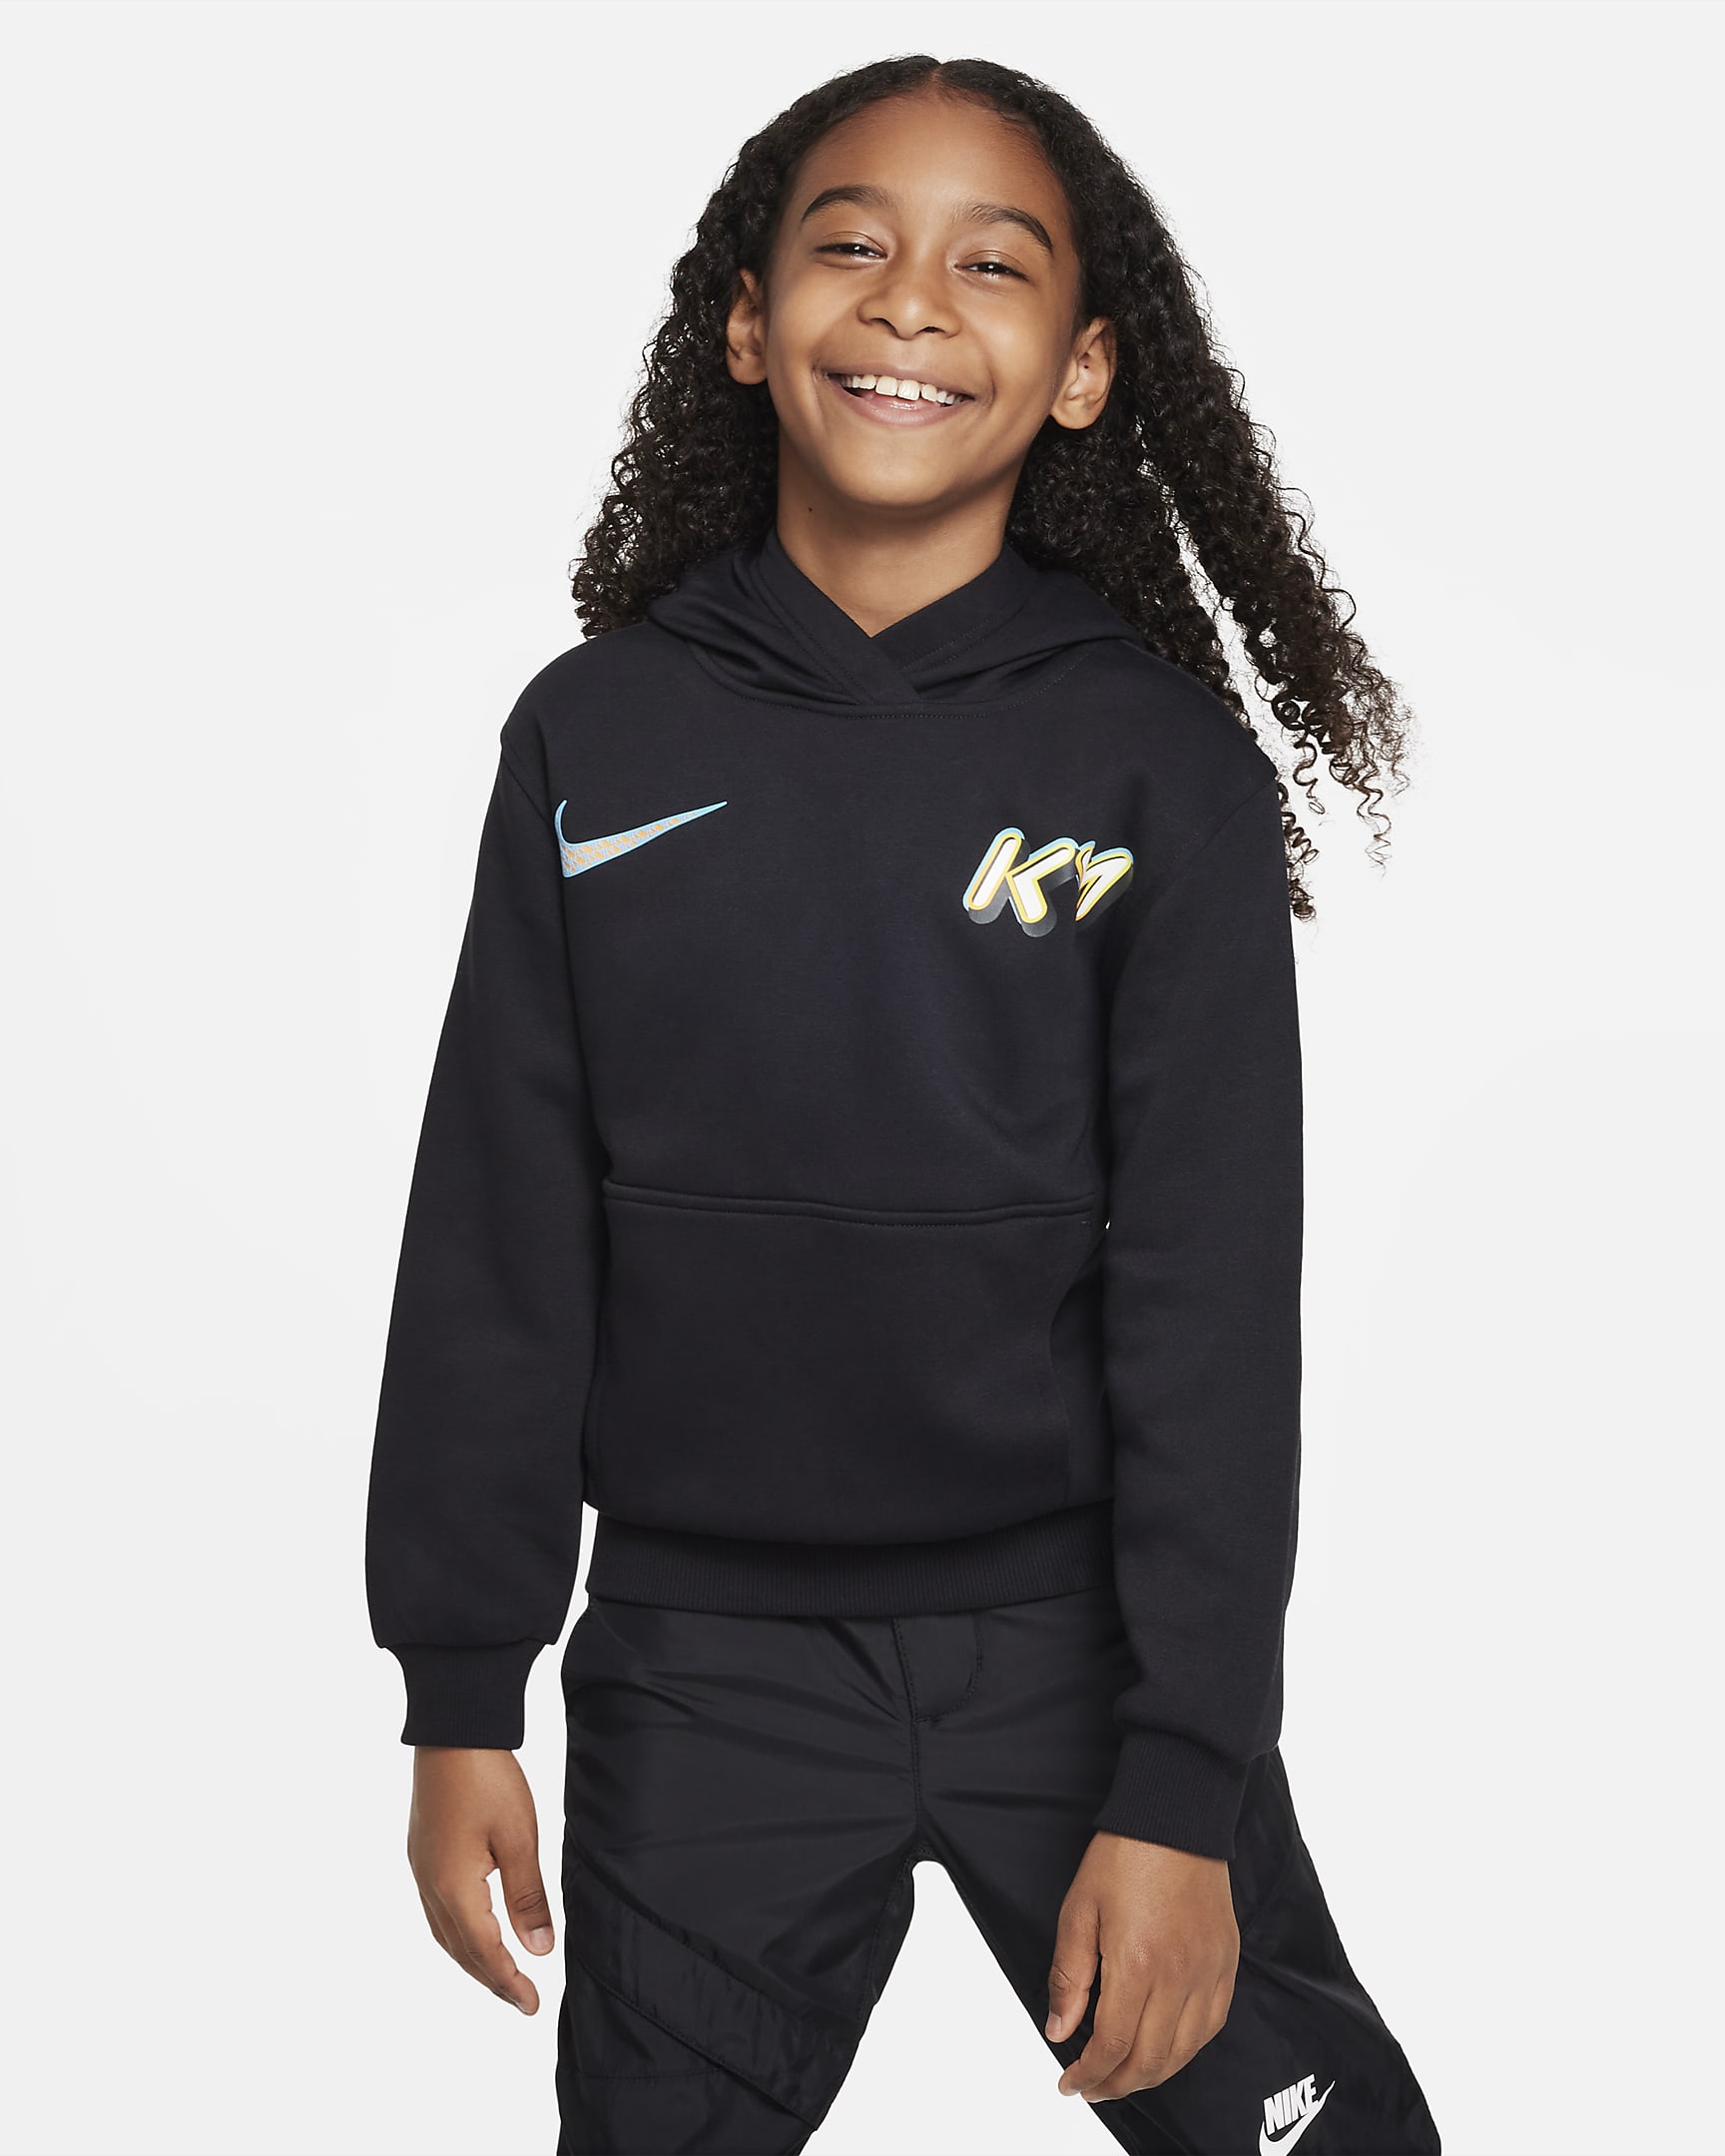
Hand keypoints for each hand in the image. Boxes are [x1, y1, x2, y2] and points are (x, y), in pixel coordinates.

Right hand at [406, 1746, 557, 2013]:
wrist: (451, 1729)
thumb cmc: (487, 1778)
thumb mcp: (519, 1838)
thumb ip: (527, 1897)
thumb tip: (539, 1949)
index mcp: (454, 1887)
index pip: (484, 1951)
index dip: (509, 1982)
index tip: (532, 2005)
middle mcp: (429, 1885)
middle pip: (459, 1949)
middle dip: (490, 1978)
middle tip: (520, 1999)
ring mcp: (420, 1868)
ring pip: (444, 1932)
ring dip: (472, 1958)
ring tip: (501, 1973)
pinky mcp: (421, 1851)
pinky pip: (437, 1910)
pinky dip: (459, 1932)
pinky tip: (474, 1929)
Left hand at [1047, 1831, 1237, 2100]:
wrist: (1175, 1816)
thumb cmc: (1124, 1855)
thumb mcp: (1079, 1911)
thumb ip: (1069, 1977)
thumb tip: (1060, 2031)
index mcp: (1138, 1963)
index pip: (1114, 2045)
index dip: (1090, 2074)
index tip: (1070, 2083)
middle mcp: (1180, 1976)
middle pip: (1151, 2059)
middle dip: (1117, 2084)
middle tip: (1092, 2087)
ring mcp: (1209, 1971)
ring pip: (1184, 2051)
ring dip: (1151, 2074)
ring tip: (1123, 2076)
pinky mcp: (1226, 1962)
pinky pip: (1211, 2025)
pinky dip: (1186, 2049)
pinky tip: (1166, 2049)